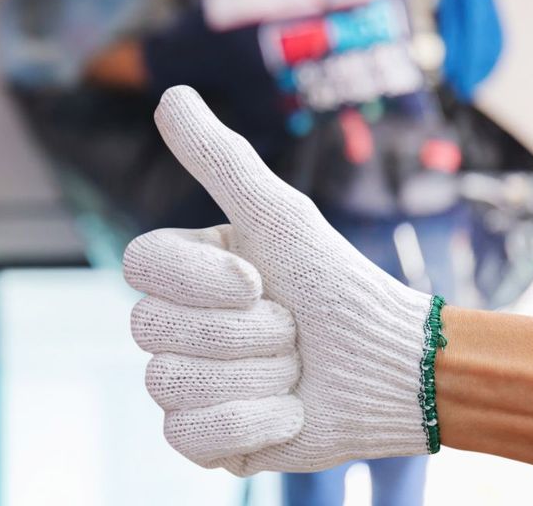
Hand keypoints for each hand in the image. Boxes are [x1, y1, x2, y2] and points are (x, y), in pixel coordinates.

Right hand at [123, 86, 441, 474]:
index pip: (138, 265)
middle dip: (245, 332)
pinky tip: (287, 412)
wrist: (395, 367)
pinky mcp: (204, 439)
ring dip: (256, 377)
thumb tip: (170, 93)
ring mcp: (184, 384)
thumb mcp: (279, 216)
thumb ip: (219, 158)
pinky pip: (187, 437)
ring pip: (171, 383)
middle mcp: (173, 325)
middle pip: (152, 329)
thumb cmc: (337, 283)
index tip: (258, 280)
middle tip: (290, 329)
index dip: (199, 279)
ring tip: (293, 371)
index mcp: (182, 271)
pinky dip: (251, 423)